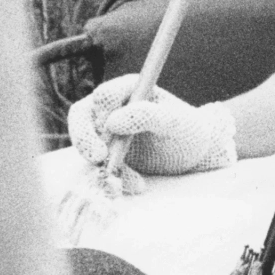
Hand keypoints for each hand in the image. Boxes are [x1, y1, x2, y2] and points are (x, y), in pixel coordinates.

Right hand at [67, 74, 236, 177]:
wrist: (193, 153)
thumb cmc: (187, 130)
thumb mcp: (175, 122)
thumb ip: (148, 116)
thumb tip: (112, 121)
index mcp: (130, 88)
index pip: (104, 96)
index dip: (104, 113)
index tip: (113, 132)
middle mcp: (111, 106)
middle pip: (81, 116)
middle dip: (85, 139)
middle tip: (98, 158)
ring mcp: (104, 129)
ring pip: (85, 144)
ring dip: (100, 165)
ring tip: (125, 182)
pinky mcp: (105, 151)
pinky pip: (97, 165)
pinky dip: (112, 178)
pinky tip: (137, 186)